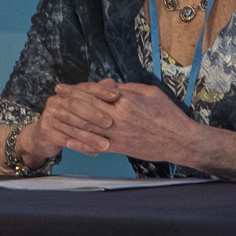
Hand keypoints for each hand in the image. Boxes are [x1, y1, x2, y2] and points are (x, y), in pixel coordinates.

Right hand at [31, 80, 121, 158]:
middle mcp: (56, 101)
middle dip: (94, 114)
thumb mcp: (82, 105)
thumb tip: (113, 85)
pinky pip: (67, 141)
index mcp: (66, 92)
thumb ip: (96, 96)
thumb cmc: (69, 118)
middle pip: (76, 105)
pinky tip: (95, 152)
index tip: (116, 96)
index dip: (101, 91)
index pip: (85, 88)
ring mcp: (50, 116)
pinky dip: (82, 148)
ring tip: (106, 144)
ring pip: (72, 126)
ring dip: (90, 137)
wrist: (45, 133)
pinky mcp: (47, 132)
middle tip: (109, 123)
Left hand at [63, 79, 200, 164]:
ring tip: (54, 114)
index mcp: (126, 102)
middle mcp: (119, 119)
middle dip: (67, 102)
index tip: (63, 86)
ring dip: (68, 121)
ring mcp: (118, 136)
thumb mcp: (149, 92)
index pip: (94, 93)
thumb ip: (126, 89)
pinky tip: (68, 141)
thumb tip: (107, 86)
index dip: (76, 89)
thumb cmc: (168, 114)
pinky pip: (97, 146)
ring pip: (88, 127)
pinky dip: (81, 144)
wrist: (181, 141)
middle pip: (86, 109)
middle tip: (54, 97)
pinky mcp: (121, 149)